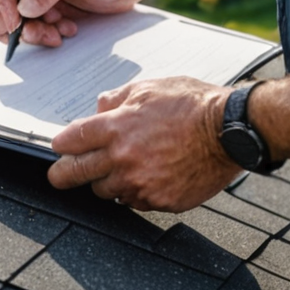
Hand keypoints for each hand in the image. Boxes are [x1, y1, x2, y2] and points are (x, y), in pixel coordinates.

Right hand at [0, 0, 142, 48]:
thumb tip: (24, 7)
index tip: (12, 15)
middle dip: (10, 18)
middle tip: (30, 32)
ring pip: (9, 16)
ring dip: (29, 31)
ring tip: (55, 33)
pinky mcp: (42, 9)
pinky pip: (28, 27)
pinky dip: (42, 34)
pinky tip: (65, 30)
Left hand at [46, 77, 239, 211]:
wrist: (229, 131)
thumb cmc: (193, 105)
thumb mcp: (149, 88)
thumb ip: (116, 99)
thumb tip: (98, 108)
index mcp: (116, 128)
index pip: (69, 142)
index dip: (61, 144)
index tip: (61, 147)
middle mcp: (122, 159)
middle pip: (73, 174)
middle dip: (62, 174)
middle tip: (60, 174)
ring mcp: (140, 184)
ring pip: (105, 192)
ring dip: (108, 181)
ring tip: (127, 166)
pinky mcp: (159, 201)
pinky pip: (135, 202)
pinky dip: (137, 191)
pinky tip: (152, 174)